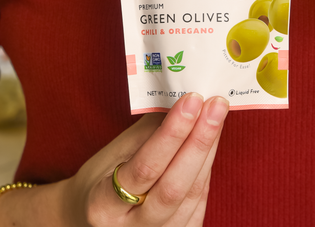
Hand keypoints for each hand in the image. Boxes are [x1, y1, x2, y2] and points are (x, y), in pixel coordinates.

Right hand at [62, 93, 228, 226]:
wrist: (96, 215)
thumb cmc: (104, 177)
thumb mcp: (115, 153)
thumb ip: (150, 131)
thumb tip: (184, 100)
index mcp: (103, 205)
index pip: (146, 167)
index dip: (172, 133)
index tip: (192, 100)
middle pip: (174, 186)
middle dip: (199, 141)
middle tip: (216, 104)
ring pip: (192, 195)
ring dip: (208, 150)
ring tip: (217, 115)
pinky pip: (199, 204)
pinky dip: (206, 169)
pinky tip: (212, 142)